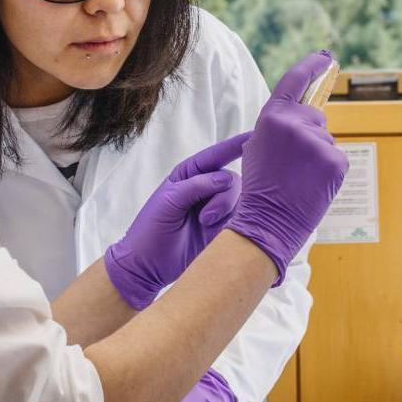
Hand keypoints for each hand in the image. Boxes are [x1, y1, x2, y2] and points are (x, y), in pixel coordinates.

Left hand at [103, 133, 247, 310]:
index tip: (254, 135)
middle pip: (231, 179)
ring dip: (226, 209)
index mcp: (189, 175)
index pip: (215, 156)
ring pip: (238, 199)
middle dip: (224, 195)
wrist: (147, 266)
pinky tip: (223, 231)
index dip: (234, 146)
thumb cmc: (150, 229)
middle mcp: (205, 189)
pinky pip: (239, 218)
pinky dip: (235, 222)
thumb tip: (226, 178)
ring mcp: (215, 210)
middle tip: (207, 216)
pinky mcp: (222, 230)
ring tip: (206, 224)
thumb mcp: (169, 202)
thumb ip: (196, 186)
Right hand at [226, 50, 348, 283]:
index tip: (325, 57)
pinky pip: (337, 158)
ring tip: (300, 177)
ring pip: (327, 140)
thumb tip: (303, 115)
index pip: (294, 81)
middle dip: (310, 133)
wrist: (269, 220)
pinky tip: (313, 184)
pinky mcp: (335, 161)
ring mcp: (318, 142)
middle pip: (316, 117)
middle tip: (294, 162)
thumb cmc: (261, 186)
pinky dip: (329, 170)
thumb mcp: (258, 145)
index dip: (311, 65)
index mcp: (272, 117)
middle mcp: (296, 124)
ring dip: (319, 155)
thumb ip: (279, 125)